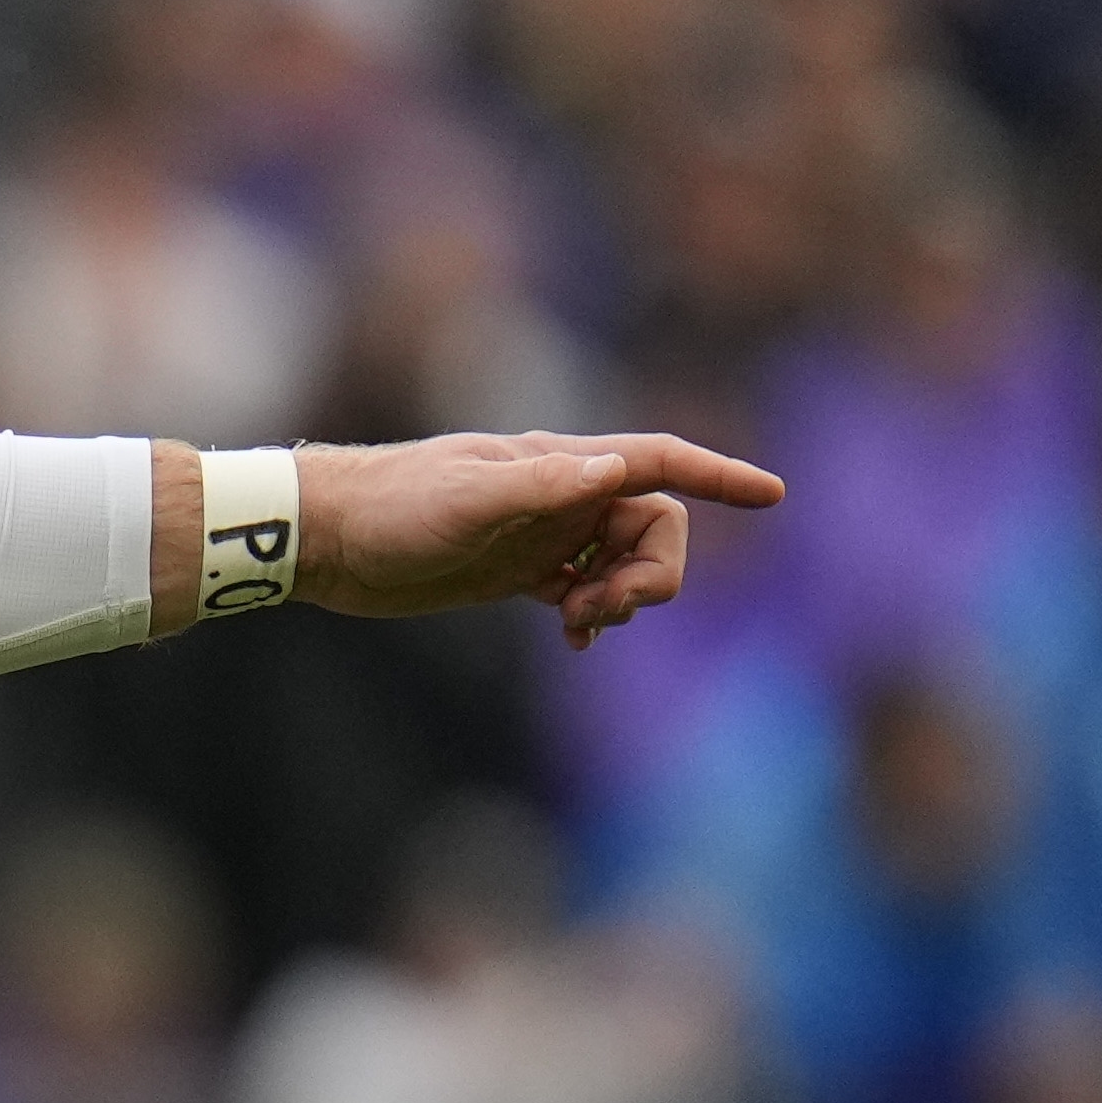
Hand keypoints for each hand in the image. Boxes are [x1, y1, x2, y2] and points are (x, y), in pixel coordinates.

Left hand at [288, 429, 786, 649]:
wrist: (327, 538)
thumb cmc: (392, 509)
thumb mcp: (466, 500)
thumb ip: (541, 487)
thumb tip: (616, 469)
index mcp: (561, 467)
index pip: (661, 463)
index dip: (720, 475)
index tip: (774, 495)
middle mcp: (562, 495)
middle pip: (656, 528)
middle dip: (654, 573)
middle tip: (602, 611)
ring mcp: (542, 535)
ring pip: (625, 563)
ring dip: (624, 598)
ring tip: (580, 626)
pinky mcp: (517, 572)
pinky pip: (586, 592)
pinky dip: (595, 616)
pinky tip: (574, 639)